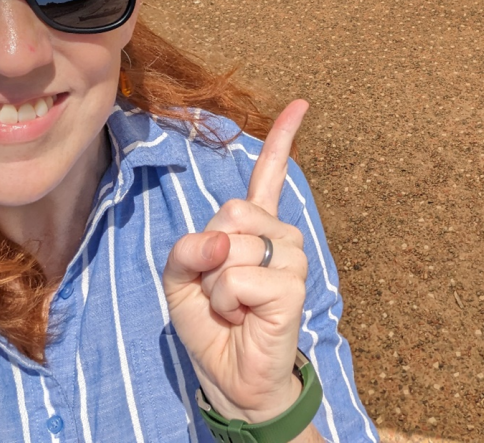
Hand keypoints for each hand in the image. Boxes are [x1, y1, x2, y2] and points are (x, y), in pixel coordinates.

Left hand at [163, 99, 310, 423]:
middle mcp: (282, 235)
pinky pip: (236, 276)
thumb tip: (220, 239)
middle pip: (228, 213)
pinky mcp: (292, 285)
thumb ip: (187, 249)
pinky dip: (225, 302)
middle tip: (220, 292)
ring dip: (213, 285)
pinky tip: (243, 317)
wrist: (231, 378)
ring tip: (232, 308)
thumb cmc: (212, 327)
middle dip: (206, 257)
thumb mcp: (181, 281)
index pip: (270, 175)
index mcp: (256, 227)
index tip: (302, 104)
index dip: (282, 138)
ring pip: (229, 245)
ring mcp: (292, 257)